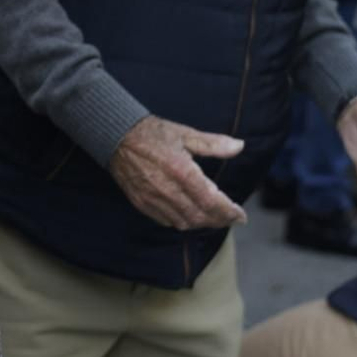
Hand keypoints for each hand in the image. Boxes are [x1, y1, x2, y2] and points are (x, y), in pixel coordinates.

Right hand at [108, 115, 246, 230]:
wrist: (116, 136)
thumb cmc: (152, 133)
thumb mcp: (185, 134)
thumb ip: (214, 144)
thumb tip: (239, 146)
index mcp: (181, 170)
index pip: (211, 201)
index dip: (229, 211)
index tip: (240, 215)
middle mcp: (167, 189)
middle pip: (200, 216)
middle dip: (219, 220)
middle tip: (230, 218)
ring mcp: (153, 198)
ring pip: (184, 223)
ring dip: (202, 223)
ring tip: (213, 217)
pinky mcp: (141, 203)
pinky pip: (166, 221)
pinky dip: (182, 222)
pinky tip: (189, 215)